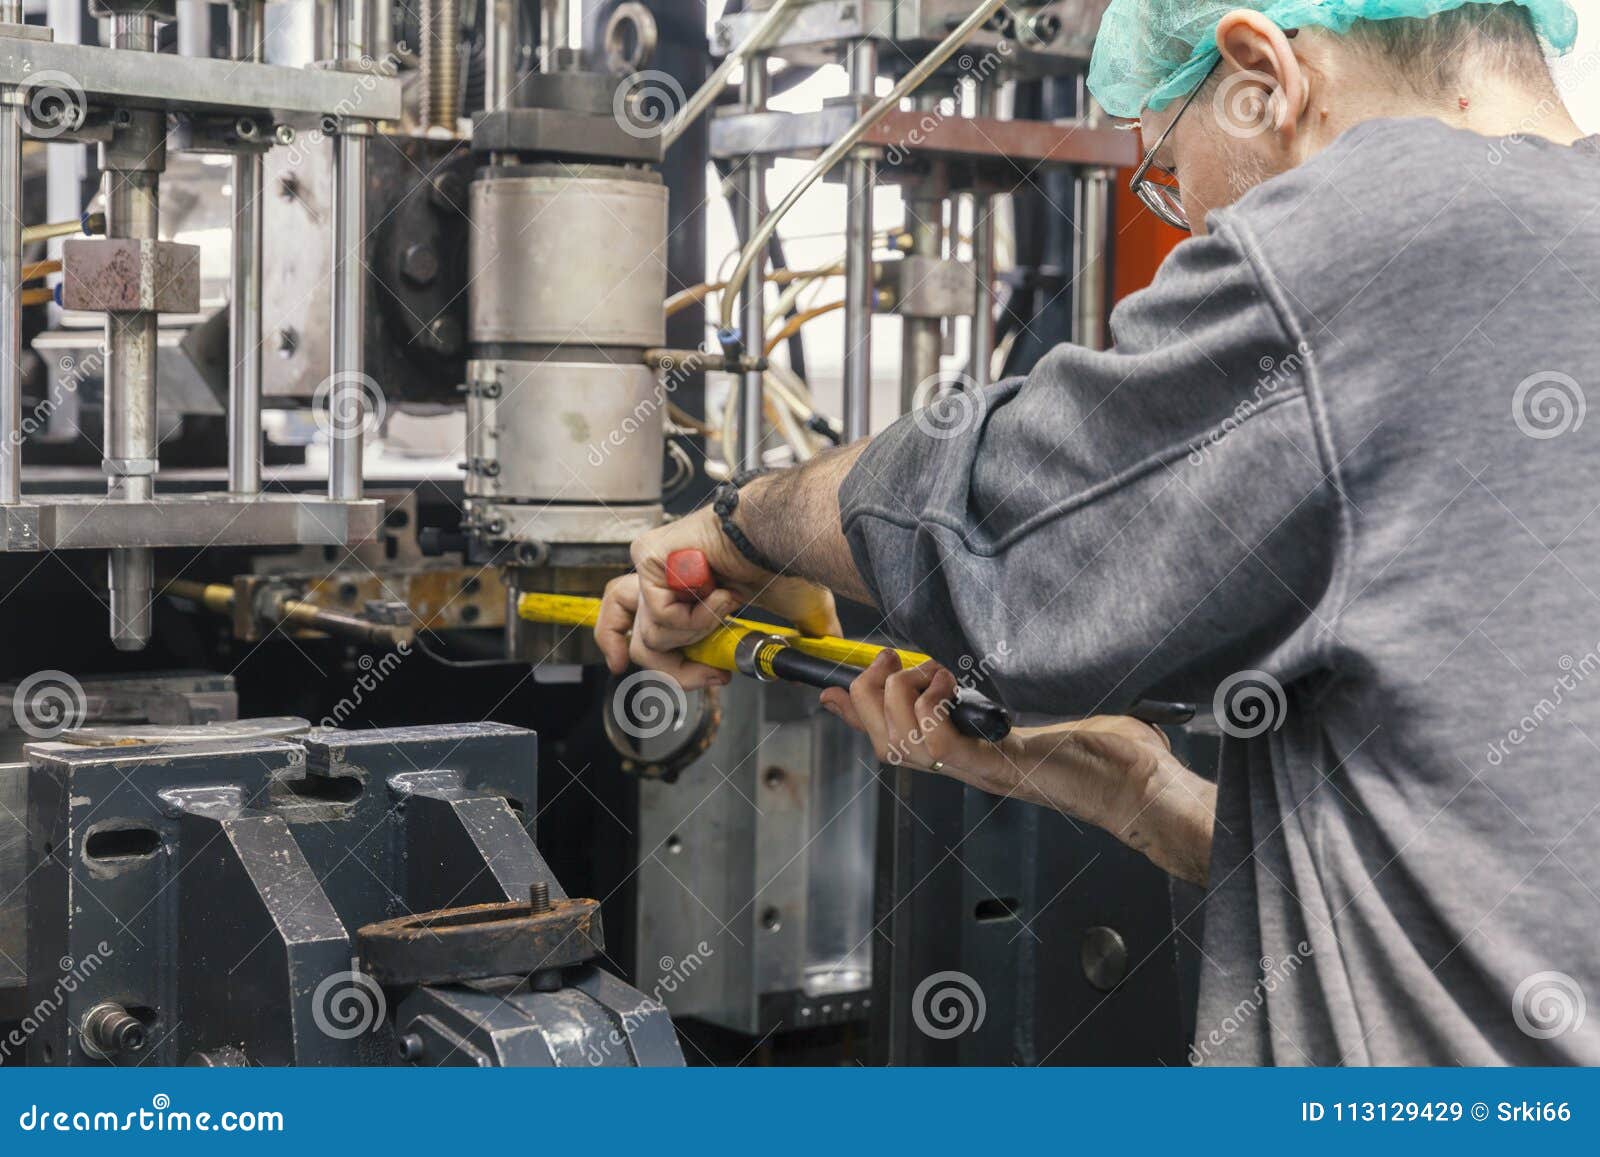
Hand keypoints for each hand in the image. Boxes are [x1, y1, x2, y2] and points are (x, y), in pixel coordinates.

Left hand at [594, 506, 840, 689]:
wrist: (777, 535)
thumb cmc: (784, 558)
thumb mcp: (793, 609)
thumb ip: (798, 633)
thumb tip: (821, 647)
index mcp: (687, 591)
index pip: (651, 634)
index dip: (673, 667)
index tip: (710, 677)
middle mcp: (665, 579)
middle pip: (639, 641)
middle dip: (675, 669)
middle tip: (710, 674)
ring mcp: (652, 567)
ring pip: (652, 634)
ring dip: (699, 632)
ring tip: (727, 605)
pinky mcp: (647, 558)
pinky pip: (660, 615)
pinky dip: (694, 618)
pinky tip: (720, 594)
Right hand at [821, 653, 1184, 840]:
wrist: (1146, 788)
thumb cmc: (1114, 754)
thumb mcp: (1053, 705)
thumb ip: (1020, 686)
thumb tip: (1012, 648)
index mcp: (973, 752)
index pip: (899, 738)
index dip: (857, 716)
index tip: (829, 691)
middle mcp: (968, 765)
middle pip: (884, 746)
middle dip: (865, 699)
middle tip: (884, 661)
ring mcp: (978, 769)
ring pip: (898, 746)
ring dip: (897, 697)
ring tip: (924, 668)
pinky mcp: (997, 767)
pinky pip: (935, 744)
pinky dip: (929, 708)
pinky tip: (948, 684)